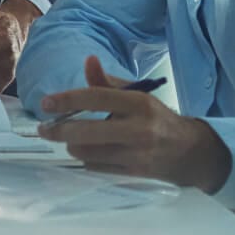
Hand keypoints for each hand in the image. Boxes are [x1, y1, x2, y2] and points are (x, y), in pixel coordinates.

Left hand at [37, 56, 229, 191]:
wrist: (190, 152)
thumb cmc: (157, 119)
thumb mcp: (137, 95)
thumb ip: (107, 82)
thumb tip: (88, 61)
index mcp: (139, 103)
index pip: (97, 98)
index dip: (67, 100)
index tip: (46, 103)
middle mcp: (138, 128)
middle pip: (87, 131)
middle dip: (59, 130)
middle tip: (44, 128)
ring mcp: (135, 154)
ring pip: (88, 153)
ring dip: (72, 146)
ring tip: (70, 140)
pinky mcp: (133, 173)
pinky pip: (96, 168)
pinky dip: (86, 160)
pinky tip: (87, 153)